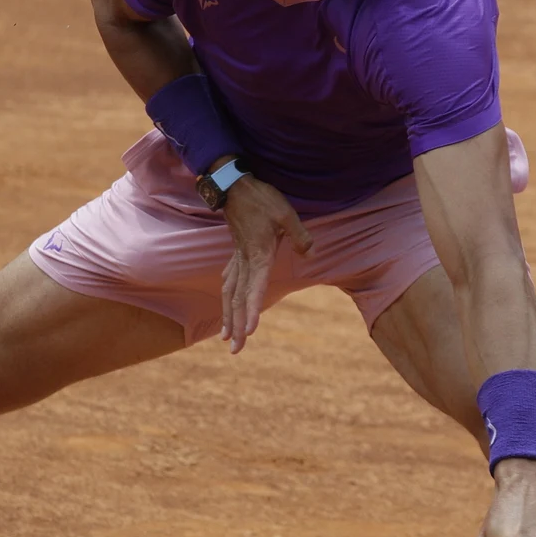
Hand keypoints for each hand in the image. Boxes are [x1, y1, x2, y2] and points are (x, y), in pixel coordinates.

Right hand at [219, 175, 312, 353]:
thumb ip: (299, 235)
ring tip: (226, 338)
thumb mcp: (286, 213)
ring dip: (228, 317)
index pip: (255, 289)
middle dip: (237, 326)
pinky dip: (227, 297)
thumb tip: (309, 253)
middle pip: (238, 300)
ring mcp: (237, 259)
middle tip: (235, 350)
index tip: (249, 330)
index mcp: (258, 255)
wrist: (234, 186)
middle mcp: (245, 262)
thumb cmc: (261, 199)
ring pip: (229, 294)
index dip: (252, 311)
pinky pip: (228, 281)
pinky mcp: (236, 254)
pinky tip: (225, 305)